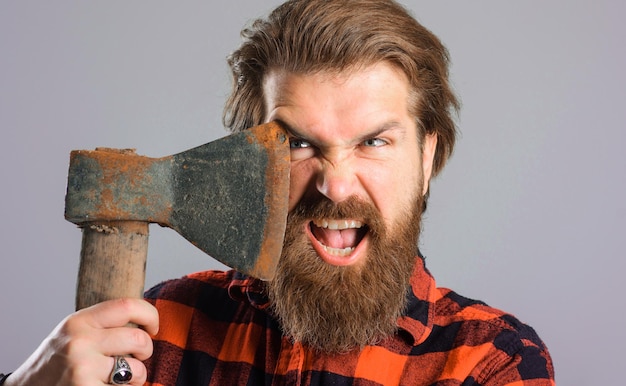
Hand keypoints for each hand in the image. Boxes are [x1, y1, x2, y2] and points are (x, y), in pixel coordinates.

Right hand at [6, 298, 158, 385]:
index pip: (127, 306)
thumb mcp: (73, 332)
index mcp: (79, 321)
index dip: (150, 315)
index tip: (152, 327)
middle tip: (137, 357)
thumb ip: (103, 323)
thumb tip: (145, 319)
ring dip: (136, 376)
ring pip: (137, 370)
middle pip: (139, 340)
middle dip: (145, 351)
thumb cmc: (56, 361)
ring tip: (120, 377)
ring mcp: (83, 369)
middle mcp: (80, 342)